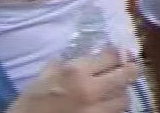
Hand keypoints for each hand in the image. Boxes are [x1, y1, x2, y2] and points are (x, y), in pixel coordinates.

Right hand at [10, 50, 137, 112]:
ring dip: (122, 92)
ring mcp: (96, 110)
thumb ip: (62, 64)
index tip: (117, 53)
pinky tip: (108, 106)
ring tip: (117, 90)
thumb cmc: (29, 103)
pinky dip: (114, 109)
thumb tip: (78, 57)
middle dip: (130, 69)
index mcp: (76, 72)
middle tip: (129, 68)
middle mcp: (91, 89)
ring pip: (124, 98)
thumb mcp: (42, 77)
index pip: (111, 56)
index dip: (117, 53)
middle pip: (127, 75)